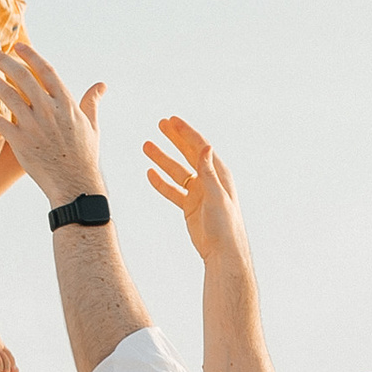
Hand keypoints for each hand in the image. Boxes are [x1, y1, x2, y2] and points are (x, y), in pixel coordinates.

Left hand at [0, 44, 106, 205]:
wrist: (75, 184)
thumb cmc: (85, 156)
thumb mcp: (92, 126)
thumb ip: (91, 102)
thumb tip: (101, 85)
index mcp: (67, 103)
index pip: (46, 71)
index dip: (30, 56)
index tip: (17, 46)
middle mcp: (49, 110)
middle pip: (22, 76)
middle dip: (3, 60)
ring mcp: (33, 126)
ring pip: (7, 95)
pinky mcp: (20, 142)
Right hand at [141, 112, 248, 267]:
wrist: (222, 251)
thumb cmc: (225, 225)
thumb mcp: (217, 196)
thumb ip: (208, 172)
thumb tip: (205, 147)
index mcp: (218, 175)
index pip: (200, 147)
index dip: (186, 133)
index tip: (172, 120)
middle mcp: (209, 181)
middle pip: (188, 154)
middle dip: (174, 138)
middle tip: (160, 124)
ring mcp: (198, 193)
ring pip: (176, 171)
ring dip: (162, 158)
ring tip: (146, 145)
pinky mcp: (190, 206)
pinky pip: (172, 190)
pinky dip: (161, 182)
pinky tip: (150, 173)